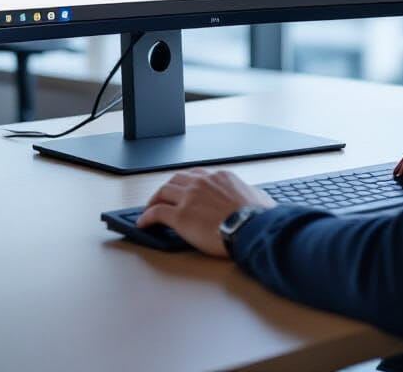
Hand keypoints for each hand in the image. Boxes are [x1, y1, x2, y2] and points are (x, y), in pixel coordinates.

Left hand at [136, 168, 275, 257]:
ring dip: (154, 199)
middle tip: (163, 197)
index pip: (196, 175)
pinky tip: (144, 223)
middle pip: (176, 180)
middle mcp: (201, 183)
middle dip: (167, 188)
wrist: (251, 228)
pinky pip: (157, 212)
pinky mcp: (180, 216)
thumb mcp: (258, 196)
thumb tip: (256, 197)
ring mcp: (189, 198)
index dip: (186, 182)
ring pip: (163, 192)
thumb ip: (251, 193)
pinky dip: (147, 217)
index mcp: (219, 177)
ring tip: (150, 208)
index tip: (183, 189)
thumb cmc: (257, 217)